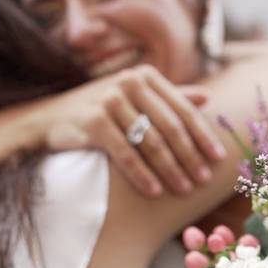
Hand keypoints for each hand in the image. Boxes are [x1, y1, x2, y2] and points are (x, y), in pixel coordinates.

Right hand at [42, 65, 226, 195]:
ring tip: (184, 189)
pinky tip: (156, 191)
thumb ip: (169, 97)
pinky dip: (142, 175)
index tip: (219, 158)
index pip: (184, 109)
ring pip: (151, 142)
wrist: (48, 118)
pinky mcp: (93, 120)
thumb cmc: (101, 108)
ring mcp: (110, 99)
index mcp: (146, 75)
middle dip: (190, 156)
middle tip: (204, 180)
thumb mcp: (135, 98)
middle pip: (171, 127)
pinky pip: (126, 154)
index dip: (204, 135)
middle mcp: (130, 82)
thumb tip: (208, 97)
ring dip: (171, 169)